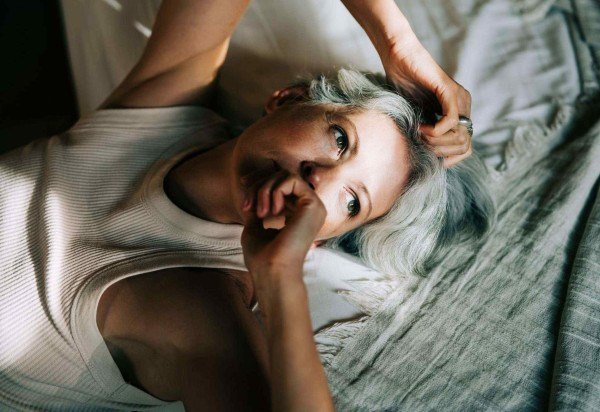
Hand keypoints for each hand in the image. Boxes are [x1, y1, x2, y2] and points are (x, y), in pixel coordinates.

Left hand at [240, 170, 326, 283]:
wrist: (271, 271)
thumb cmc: (262, 257)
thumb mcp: (255, 225)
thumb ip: (257, 206)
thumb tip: (250, 188)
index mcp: (298, 214)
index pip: (281, 184)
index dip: (261, 180)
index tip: (244, 188)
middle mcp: (309, 208)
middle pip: (282, 176)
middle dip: (259, 184)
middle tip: (248, 206)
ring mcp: (314, 206)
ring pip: (286, 175)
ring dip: (265, 188)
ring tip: (259, 212)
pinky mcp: (314, 204)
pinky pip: (292, 179)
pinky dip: (275, 190)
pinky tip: (272, 211)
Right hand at [380, 37, 472, 167]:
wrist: (397, 58)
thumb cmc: (402, 86)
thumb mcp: (418, 117)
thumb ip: (427, 134)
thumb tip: (428, 161)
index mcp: (459, 113)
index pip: (466, 148)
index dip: (449, 159)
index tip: (428, 158)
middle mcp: (464, 106)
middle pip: (465, 146)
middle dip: (441, 152)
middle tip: (421, 145)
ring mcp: (459, 98)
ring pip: (460, 136)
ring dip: (437, 142)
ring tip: (419, 135)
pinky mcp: (449, 90)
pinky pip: (451, 120)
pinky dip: (436, 130)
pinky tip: (421, 127)